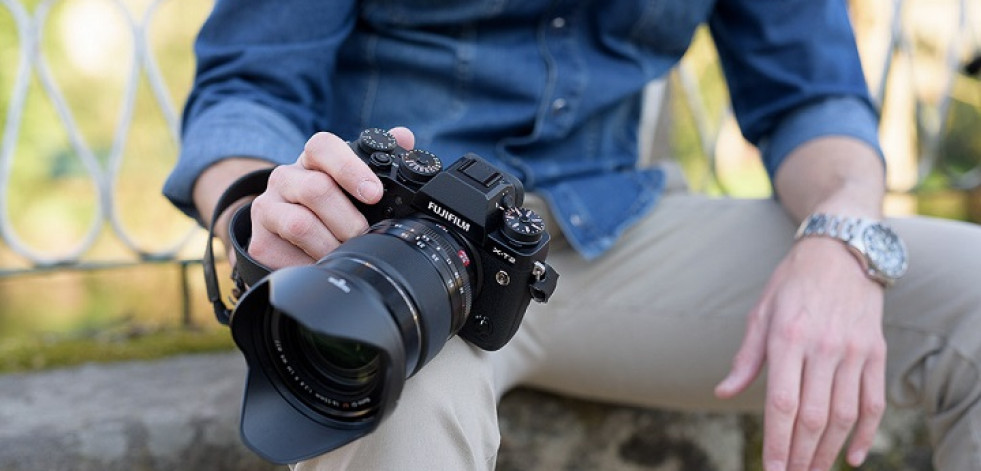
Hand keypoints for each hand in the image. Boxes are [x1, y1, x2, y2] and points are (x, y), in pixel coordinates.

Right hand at [249, 127, 414, 268]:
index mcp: (311, 161)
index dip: (350, 169)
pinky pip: (287, 256)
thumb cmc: (327, 205)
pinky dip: (312, 265)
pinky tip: (323, 266)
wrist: (282, 234)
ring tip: (346, 253)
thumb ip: (378, 160)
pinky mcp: (259, 242)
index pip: (322, 147)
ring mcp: (267, 209)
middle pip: (316, 190)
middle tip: (363, 235)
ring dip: (331, 244)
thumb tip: (404, 136)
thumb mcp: (351, 183)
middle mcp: (285, 179)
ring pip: (300, 224)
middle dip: (349, 220)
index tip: (374, 194)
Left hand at [715, 237, 886, 470]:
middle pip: (813, 417)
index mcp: (787, 339)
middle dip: (801, 456)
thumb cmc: (791, 284)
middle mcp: (823, 348)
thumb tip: (723, 393)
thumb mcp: (760, 313)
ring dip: (829, 451)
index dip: (777, 443)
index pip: (782, 403)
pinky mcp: (876, 352)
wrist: (841, 251)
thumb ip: (746, 358)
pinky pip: (874, 402)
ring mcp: (853, 352)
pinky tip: (853, 457)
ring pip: (844, 415)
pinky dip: (866, 434)